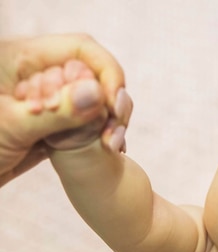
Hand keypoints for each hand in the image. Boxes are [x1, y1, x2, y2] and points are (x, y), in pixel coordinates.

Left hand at [0, 33, 131, 185]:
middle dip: (112, 100)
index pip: (80, 49)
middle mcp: (39, 72)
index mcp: (21, 58)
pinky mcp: (56, 119)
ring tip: (112, 145)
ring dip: (111, 119)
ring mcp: (50, 95)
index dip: (106, 73)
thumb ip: (58, 112)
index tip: (114, 105)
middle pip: (94, 71)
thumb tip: (98, 93)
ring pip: (97, 96)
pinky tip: (109, 148)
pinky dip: (103, 130)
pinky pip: (90, 116)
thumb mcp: (14, 128)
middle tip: (114, 133)